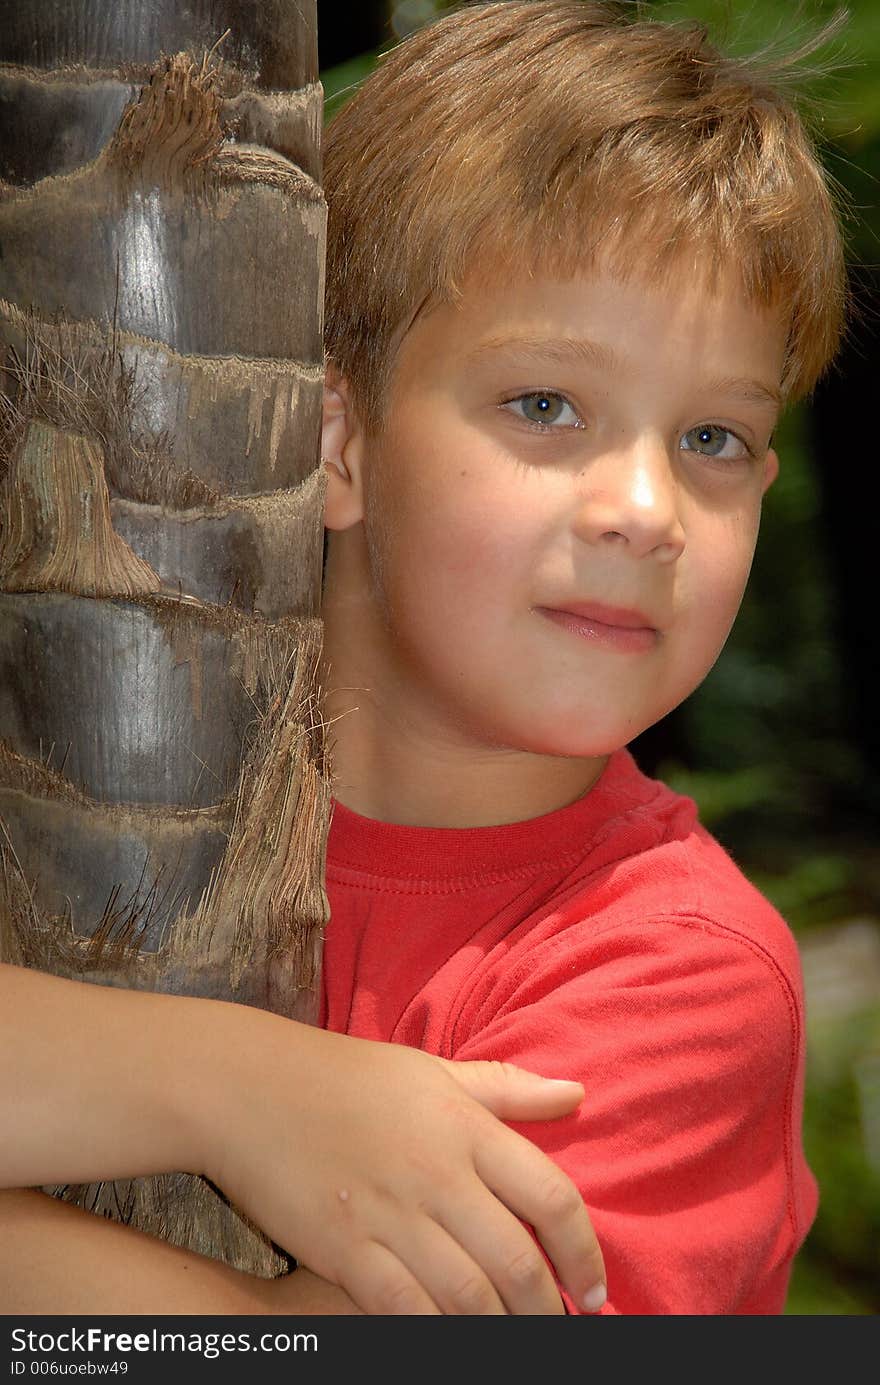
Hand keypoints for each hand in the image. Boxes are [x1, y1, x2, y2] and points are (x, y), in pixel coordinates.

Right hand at [194, 1019, 605, 1314]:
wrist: (249, 1089)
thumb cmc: (346, 1076)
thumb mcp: (432, 1070)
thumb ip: (506, 1089)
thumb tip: (576, 1091)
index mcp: (465, 1126)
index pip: (552, 1197)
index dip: (585, 1252)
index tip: (594, 1287)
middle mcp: (437, 1173)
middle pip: (518, 1261)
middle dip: (550, 1310)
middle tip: (560, 1328)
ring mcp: (389, 1215)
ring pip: (470, 1298)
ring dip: (503, 1329)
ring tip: (516, 1339)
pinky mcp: (344, 1251)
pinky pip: (407, 1310)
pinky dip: (439, 1332)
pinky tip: (454, 1338)